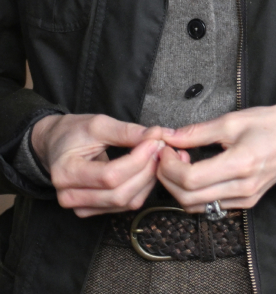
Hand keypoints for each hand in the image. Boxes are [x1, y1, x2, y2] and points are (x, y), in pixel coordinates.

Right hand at [32, 113, 171, 216]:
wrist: (57, 145)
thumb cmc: (75, 132)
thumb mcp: (98, 124)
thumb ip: (127, 131)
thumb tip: (156, 134)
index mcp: (66, 173)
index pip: (110, 175)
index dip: (138, 159)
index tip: (155, 140)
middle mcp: (70, 196)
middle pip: (119, 193)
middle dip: (146, 169)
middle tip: (160, 147)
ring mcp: (81, 207)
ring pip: (125, 202)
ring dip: (148, 179)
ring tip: (156, 156)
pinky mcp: (93, 210)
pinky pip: (125, 205)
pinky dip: (143, 187)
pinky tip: (148, 169)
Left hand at [156, 105, 275, 212]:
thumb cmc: (273, 124)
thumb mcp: (235, 119)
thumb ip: (199, 131)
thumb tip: (169, 136)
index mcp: (242, 163)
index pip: (191, 178)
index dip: (169, 166)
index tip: (164, 149)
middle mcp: (243, 188)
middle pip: (188, 197)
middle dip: (168, 178)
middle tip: (168, 156)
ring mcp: (245, 199)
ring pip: (195, 206)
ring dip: (179, 188)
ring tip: (182, 163)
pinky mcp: (246, 203)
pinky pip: (210, 206)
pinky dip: (194, 194)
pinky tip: (196, 173)